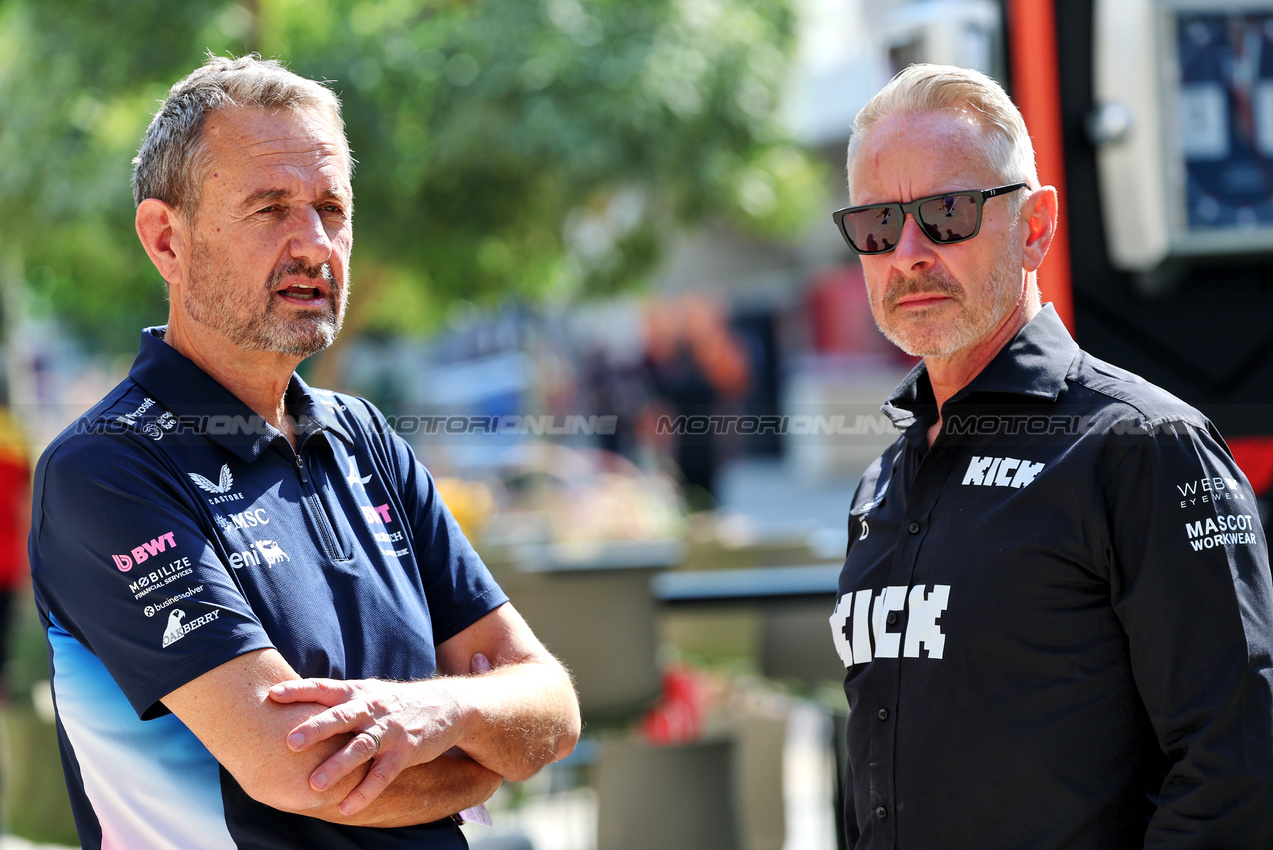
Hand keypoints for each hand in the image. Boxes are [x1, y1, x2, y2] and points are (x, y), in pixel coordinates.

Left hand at [268, 677, 467, 815]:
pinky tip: (347, 807)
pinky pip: (383, 774)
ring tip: (315, 784)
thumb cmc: (395, 702)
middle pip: (341, 716)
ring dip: (338, 766)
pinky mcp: (406, 751)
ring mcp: (390, 730)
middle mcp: (372, 709)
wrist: (447, 705)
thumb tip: (295, 701)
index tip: (273, 694)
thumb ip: (338, 699)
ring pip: (361, 747)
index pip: (325, 687)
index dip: (300, 690)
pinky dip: (366, 792)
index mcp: (359, 693)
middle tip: (290, 742)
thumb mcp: (369, 693)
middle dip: (316, 729)